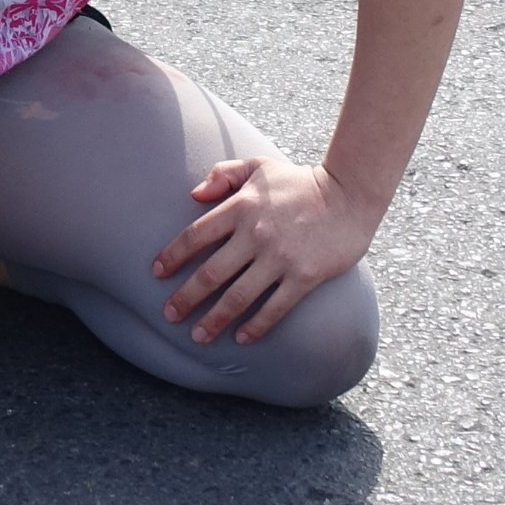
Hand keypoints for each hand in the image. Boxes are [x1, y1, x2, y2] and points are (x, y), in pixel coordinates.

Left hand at [151, 154, 379, 343]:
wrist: (349, 195)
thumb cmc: (299, 182)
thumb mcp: (258, 166)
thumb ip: (223, 174)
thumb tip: (193, 194)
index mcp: (240, 207)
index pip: (195, 236)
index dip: (172, 256)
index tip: (156, 273)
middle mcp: (255, 234)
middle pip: (211, 272)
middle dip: (186, 297)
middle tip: (168, 315)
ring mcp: (280, 258)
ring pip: (238, 296)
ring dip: (215, 319)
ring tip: (198, 336)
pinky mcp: (304, 276)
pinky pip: (274, 308)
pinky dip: (255, 326)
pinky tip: (241, 338)